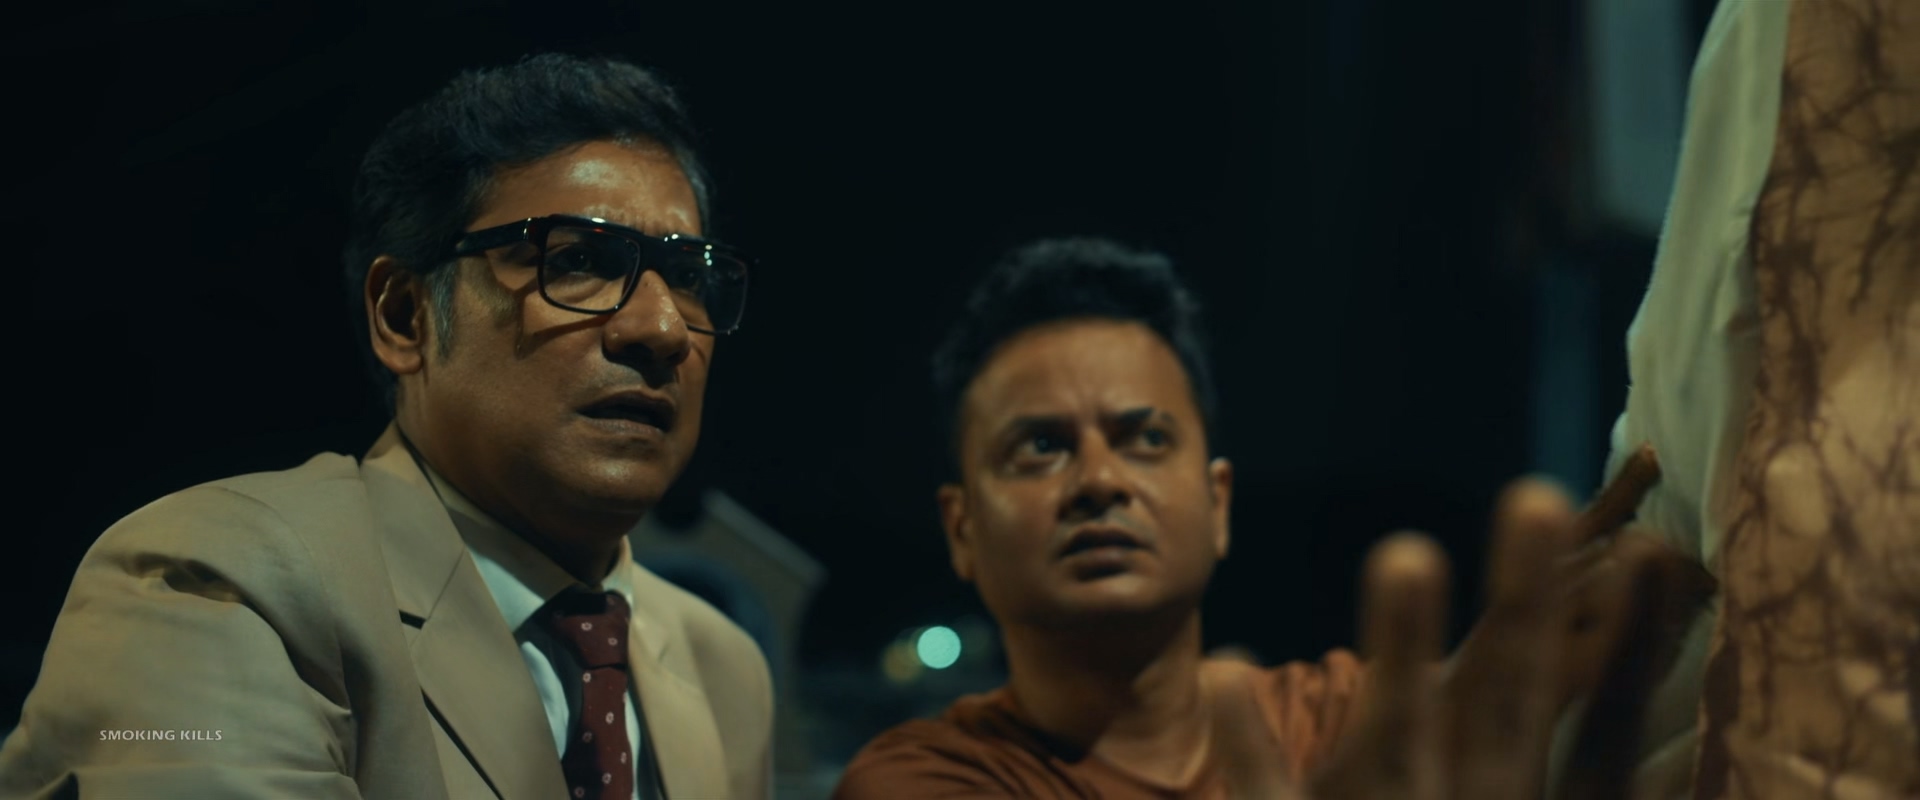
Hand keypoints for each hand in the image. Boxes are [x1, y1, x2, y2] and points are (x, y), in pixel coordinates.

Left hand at [1213, 447, 1711, 799]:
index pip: (1539, 691)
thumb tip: (1591, 622)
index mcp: (1500, 791)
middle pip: (1507, 698)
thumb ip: (1516, 726)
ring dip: (1404, 648)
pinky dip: (1251, 740)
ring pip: (1399, 735)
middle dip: (1525, 605)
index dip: (1578, 613)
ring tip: (1409, 550)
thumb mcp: (1479, 789)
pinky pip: (1275, 795)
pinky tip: (1229, 665)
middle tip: (1539, 493)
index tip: (1611, 528)